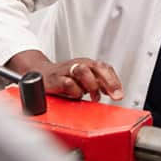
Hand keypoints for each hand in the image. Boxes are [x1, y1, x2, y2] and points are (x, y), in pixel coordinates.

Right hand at [7, 50, 123, 101]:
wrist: (41, 74)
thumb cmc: (65, 78)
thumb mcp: (85, 80)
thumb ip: (99, 84)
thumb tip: (115, 92)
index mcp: (89, 64)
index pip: (106, 69)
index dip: (114, 81)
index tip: (119, 95)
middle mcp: (80, 64)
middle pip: (97, 67)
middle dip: (109, 82)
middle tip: (114, 96)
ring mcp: (68, 69)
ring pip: (83, 71)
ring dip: (92, 86)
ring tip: (93, 97)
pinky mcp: (56, 78)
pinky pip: (68, 83)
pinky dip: (75, 91)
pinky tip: (76, 96)